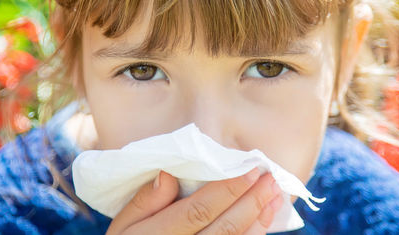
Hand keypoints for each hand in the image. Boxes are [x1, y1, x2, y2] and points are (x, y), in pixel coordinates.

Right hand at [105, 168, 282, 234]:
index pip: (198, 211)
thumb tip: (168, 174)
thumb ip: (144, 201)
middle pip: (224, 228)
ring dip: (260, 219)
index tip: (249, 169)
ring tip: (275, 196)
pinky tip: (264, 220)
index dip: (227, 190)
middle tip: (270, 179)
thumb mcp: (122, 226)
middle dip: (252, 202)